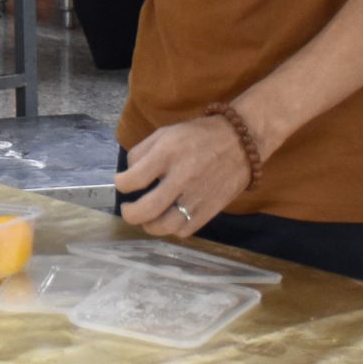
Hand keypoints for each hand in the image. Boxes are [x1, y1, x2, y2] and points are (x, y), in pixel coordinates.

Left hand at [115, 116, 253, 236]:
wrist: (240, 143)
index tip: (122, 183)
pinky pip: (185, 230)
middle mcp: (181, 178)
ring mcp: (197, 197)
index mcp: (167, 154)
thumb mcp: (166, 133)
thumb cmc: (198, 136)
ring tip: (147, 219)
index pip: (133, 179)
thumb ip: (142, 152)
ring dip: (150, 226)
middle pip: (147, 210)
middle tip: (128, 209)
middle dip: (130, 214)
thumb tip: (129, 174)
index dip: (121, 184)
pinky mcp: (211, 210)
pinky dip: (173, 228)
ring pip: (166, 226)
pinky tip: (170, 218)